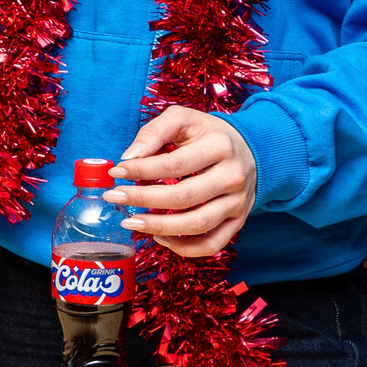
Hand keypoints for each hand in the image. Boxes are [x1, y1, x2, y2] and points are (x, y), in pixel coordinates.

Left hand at [105, 107, 258, 259]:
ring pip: (197, 224)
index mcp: (220, 146)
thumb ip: (154, 132)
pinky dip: (184, 248)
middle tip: (114, 197)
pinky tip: (160, 236)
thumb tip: (128, 157)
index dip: (141, 170)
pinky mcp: (238, 221)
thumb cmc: (209, 134)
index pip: (174, 164)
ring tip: (131, 222)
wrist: (252, 149)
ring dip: (159, 227)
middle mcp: (233, 176)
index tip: (116, 171)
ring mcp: (238, 202)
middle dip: (142, 199)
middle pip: (184, 197)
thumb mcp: (184, 118)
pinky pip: (212, 244)